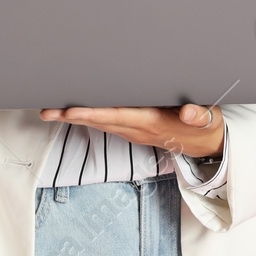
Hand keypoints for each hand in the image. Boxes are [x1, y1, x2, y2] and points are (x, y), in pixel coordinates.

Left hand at [39, 104, 224, 158]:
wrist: (209, 145)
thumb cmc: (206, 126)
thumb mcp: (208, 119)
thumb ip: (198, 115)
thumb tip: (188, 114)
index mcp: (152, 122)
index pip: (117, 117)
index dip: (93, 114)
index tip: (71, 111)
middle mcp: (138, 129)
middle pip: (100, 122)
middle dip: (72, 117)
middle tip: (46, 111)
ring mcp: (135, 132)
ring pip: (100, 123)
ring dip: (75, 118)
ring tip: (51, 110)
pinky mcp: (135, 130)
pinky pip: (107, 123)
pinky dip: (88, 117)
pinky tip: (75, 112)